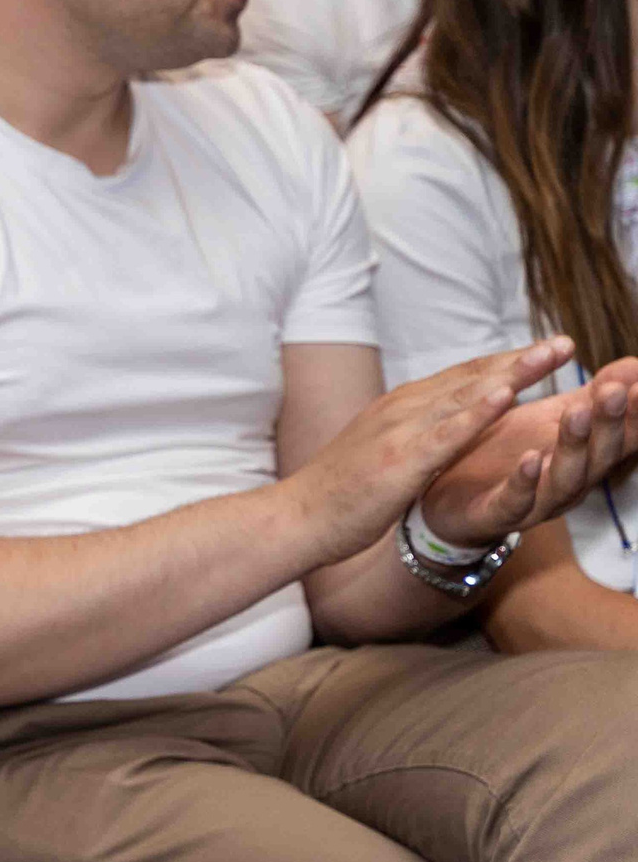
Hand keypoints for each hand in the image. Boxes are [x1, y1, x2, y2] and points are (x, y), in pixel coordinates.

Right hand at [285, 339, 575, 562]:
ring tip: (552, 356)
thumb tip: (444, 431)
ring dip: (512, 373)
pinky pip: (446, 433)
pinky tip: (506, 396)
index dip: (505, 361)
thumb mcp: (381, 454)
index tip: (543, 350)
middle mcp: (400, 409)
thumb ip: (412, 435)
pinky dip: (478, 412)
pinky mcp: (399, 461)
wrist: (295, 518)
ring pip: (465, 395)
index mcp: (398, 408)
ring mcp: (399, 432)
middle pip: (471, 377)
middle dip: (521, 359)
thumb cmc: (338, 494)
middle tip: (565, 343)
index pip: (461, 377)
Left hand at [421, 354, 637, 547]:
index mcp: (585, 456)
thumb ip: (588, 397)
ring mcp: (538, 502)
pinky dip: (525, 482)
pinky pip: (517, 501)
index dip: (637, 410)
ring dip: (573, 446)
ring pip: (565, 478)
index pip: (622, 433)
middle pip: (599, 455)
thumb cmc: (507, 454)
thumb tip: (637, 364)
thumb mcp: (547, 419)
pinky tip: (529, 458)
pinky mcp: (499, 514)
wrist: (450, 501)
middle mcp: (571, 481)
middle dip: (610, 423)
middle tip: (614, 390)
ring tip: (575, 412)